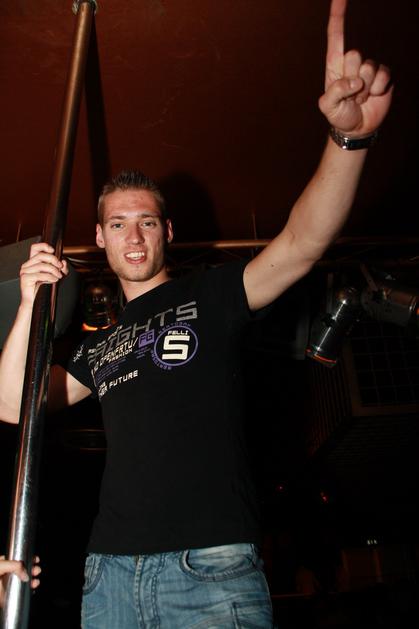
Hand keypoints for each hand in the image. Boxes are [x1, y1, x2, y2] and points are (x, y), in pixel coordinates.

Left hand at [0, 556, 40, 606]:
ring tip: (35, 581)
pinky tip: (31, 589)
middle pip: (23, 570)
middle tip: (37, 570)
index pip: (19, 560)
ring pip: (22, 582)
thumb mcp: (1, 564)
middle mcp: (6, 574)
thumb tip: (26, 573)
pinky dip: (26, 591)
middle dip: (32, 570)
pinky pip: (18, 593)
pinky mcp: (5, 596)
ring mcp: (6, 585)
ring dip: (31, 581)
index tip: (35, 560)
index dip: (28, 559)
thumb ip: (15, 566)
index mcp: (4, 563)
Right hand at [19, 243, 68, 307]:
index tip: (53, 250)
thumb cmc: (44, 289)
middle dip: (54, 260)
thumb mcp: (56, 276)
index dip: (44, 246)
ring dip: (53, 270)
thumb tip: (64, 261)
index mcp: (33, 262)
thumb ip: (61, 269)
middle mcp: (28, 265)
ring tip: (58, 276)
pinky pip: (39, 274)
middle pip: (41, 255)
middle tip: (60, 267)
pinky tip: (54, 280)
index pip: (35, 248)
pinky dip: (49, 277)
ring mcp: (25, 271)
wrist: (35, 302)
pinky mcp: (25, 278)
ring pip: (42, 265)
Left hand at [318, 0, 392, 136]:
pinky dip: (377, 89)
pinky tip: (372, 97)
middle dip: (352, 78)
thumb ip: (335, 92)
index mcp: (334, 65)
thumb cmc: (339, 116)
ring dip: (364, 88)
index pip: (335, 36)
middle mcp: (352, 63)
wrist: (358, 129)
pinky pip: (383, 74)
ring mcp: (368, 69)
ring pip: (369, 68)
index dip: (338, 16)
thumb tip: (354, 80)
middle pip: (354, 55)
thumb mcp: (328, 107)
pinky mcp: (383, 76)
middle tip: (351, 95)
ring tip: (360, 99)